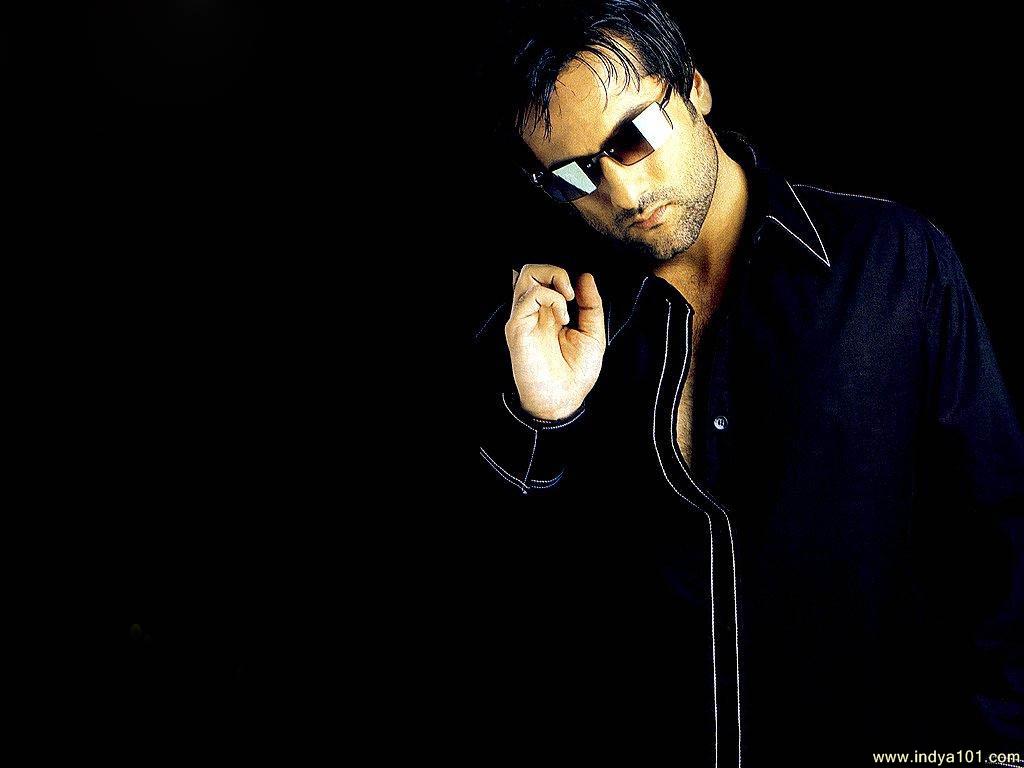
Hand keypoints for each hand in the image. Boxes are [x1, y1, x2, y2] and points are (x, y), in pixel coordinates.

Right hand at [504, 264, 605, 419]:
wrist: (564, 401)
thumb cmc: (575, 375)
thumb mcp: (593, 335)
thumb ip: (590, 305)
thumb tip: (586, 277)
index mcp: (549, 313)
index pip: (547, 278)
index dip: (565, 276)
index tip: (581, 293)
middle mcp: (534, 313)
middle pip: (532, 270)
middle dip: (556, 271)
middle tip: (571, 293)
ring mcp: (524, 318)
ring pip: (527, 274)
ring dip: (553, 279)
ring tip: (567, 300)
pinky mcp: (518, 327)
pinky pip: (530, 296)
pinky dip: (551, 298)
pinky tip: (562, 318)